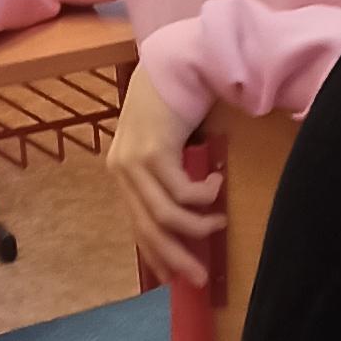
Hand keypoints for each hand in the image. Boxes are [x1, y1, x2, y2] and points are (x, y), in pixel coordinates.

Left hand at [111, 63, 223, 293]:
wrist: (175, 62)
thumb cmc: (177, 101)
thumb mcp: (169, 144)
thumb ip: (171, 174)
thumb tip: (193, 210)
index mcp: (123, 172)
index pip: (137, 225)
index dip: (157, 255)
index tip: (176, 278)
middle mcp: (122, 170)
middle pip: (149, 229)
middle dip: (177, 257)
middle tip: (200, 277)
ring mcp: (134, 162)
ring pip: (166, 215)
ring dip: (197, 225)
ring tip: (219, 221)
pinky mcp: (153, 151)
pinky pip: (181, 192)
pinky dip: (203, 196)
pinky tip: (218, 183)